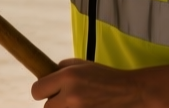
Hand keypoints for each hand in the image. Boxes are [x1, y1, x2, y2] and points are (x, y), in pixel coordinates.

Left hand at [31, 59, 149, 107]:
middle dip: (55, 102)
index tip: (49, 91)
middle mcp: (71, 96)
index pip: (36, 90)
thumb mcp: (82, 65)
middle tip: (68, 98)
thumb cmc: (106, 77)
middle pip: (47, 107)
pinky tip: (89, 106)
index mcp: (68, 77)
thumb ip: (61, 69)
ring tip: (81, 103)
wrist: (132, 92)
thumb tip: (45, 76)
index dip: (42, 90)